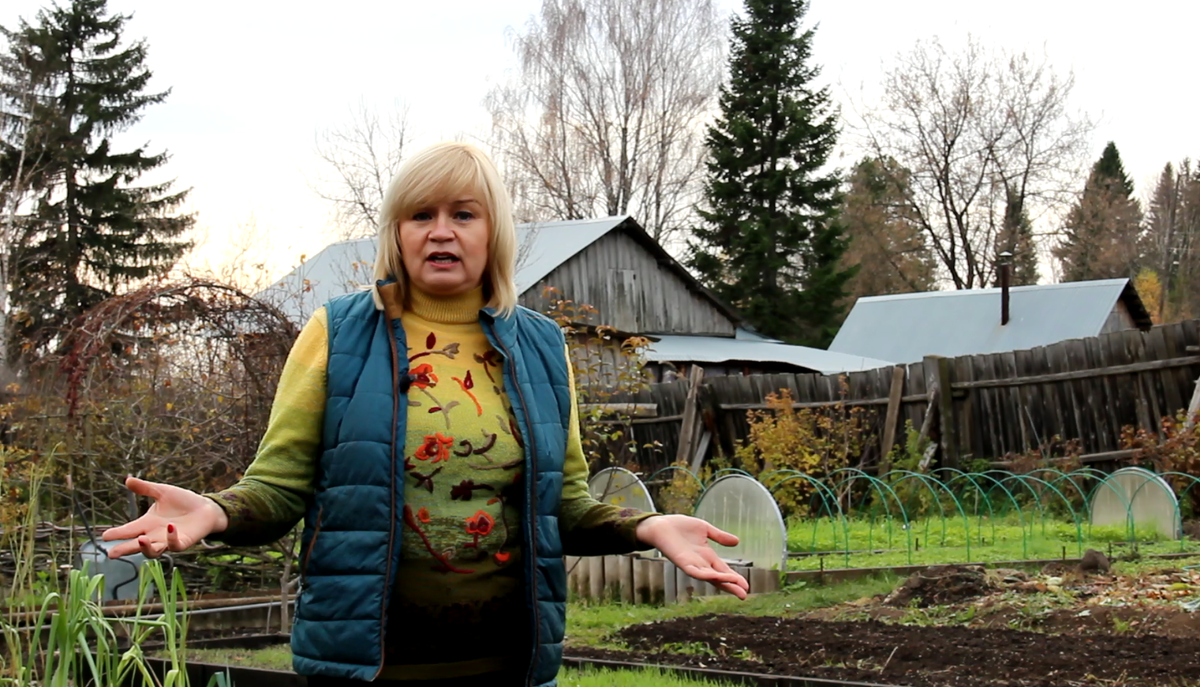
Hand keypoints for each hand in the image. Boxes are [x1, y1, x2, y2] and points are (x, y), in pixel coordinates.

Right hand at [101, 476, 228, 558]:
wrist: (205, 508)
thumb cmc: (183, 501)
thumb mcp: (162, 492)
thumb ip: (145, 488)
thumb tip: (127, 479)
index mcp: (147, 523)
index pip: (129, 530)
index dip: (117, 534)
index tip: (105, 536)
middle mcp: (155, 535)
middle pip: (136, 546)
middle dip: (125, 549)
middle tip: (112, 553)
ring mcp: (168, 541)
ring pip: (153, 551)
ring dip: (146, 547)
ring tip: (140, 540)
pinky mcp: (182, 542)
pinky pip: (175, 545)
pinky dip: (171, 538)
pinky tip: (170, 527)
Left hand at [635, 514, 749, 598]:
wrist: (660, 524)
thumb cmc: (680, 526)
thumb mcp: (705, 529)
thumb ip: (720, 536)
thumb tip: (737, 542)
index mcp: (707, 556)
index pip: (724, 570)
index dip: (735, 578)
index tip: (746, 586)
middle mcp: (701, 563)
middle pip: (719, 578)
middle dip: (732, 585)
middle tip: (744, 594)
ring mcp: (692, 564)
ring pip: (710, 577)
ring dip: (723, 582)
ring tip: (736, 586)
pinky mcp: (682, 563)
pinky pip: (696, 572)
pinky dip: (707, 575)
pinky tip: (716, 576)